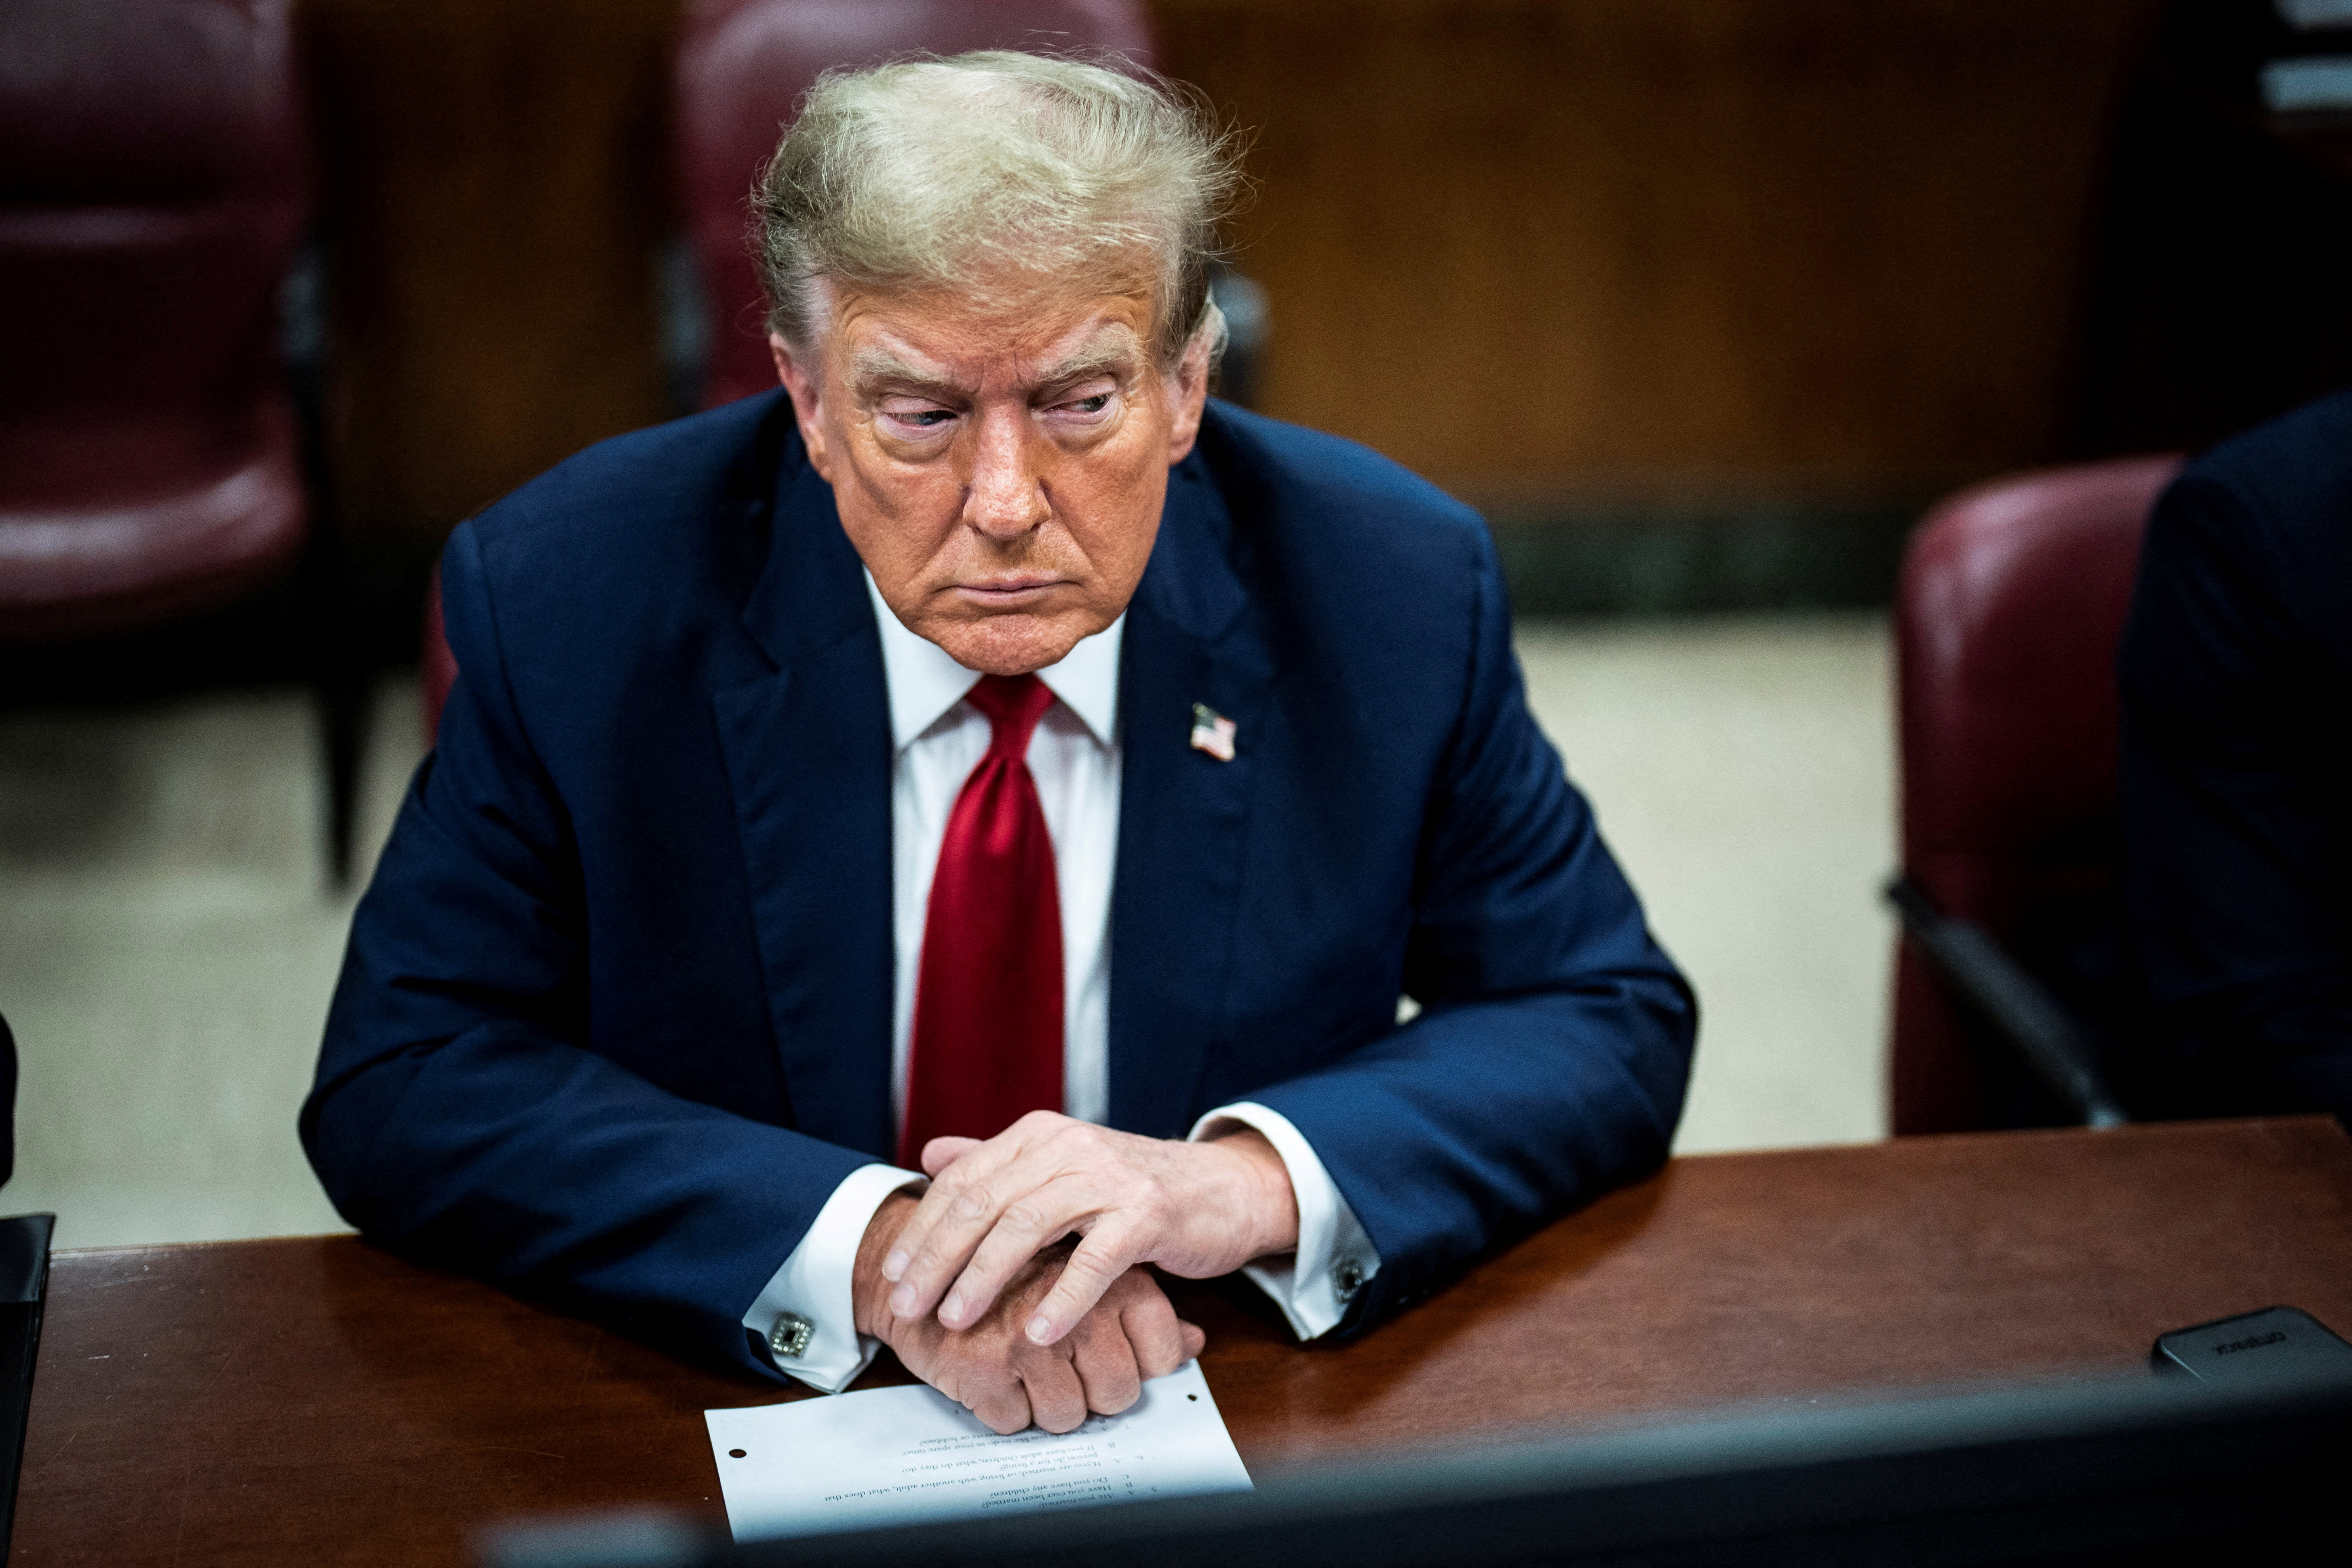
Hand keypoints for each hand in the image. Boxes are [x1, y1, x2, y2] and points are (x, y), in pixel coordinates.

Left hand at [878, 1112, 1299, 1350]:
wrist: (1225, 1189)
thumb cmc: (1136, 1189)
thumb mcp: (1064, 1166)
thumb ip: (999, 1163)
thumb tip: (933, 1157)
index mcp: (1042, 1135)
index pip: (965, 1180)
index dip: (923, 1227)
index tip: (893, 1272)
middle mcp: (1070, 1147)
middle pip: (985, 1202)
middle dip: (938, 1258)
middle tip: (907, 1305)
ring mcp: (1110, 1178)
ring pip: (1029, 1227)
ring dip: (985, 1277)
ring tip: (955, 1320)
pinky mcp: (1148, 1213)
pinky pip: (1095, 1259)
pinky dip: (1063, 1298)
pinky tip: (1037, 1332)